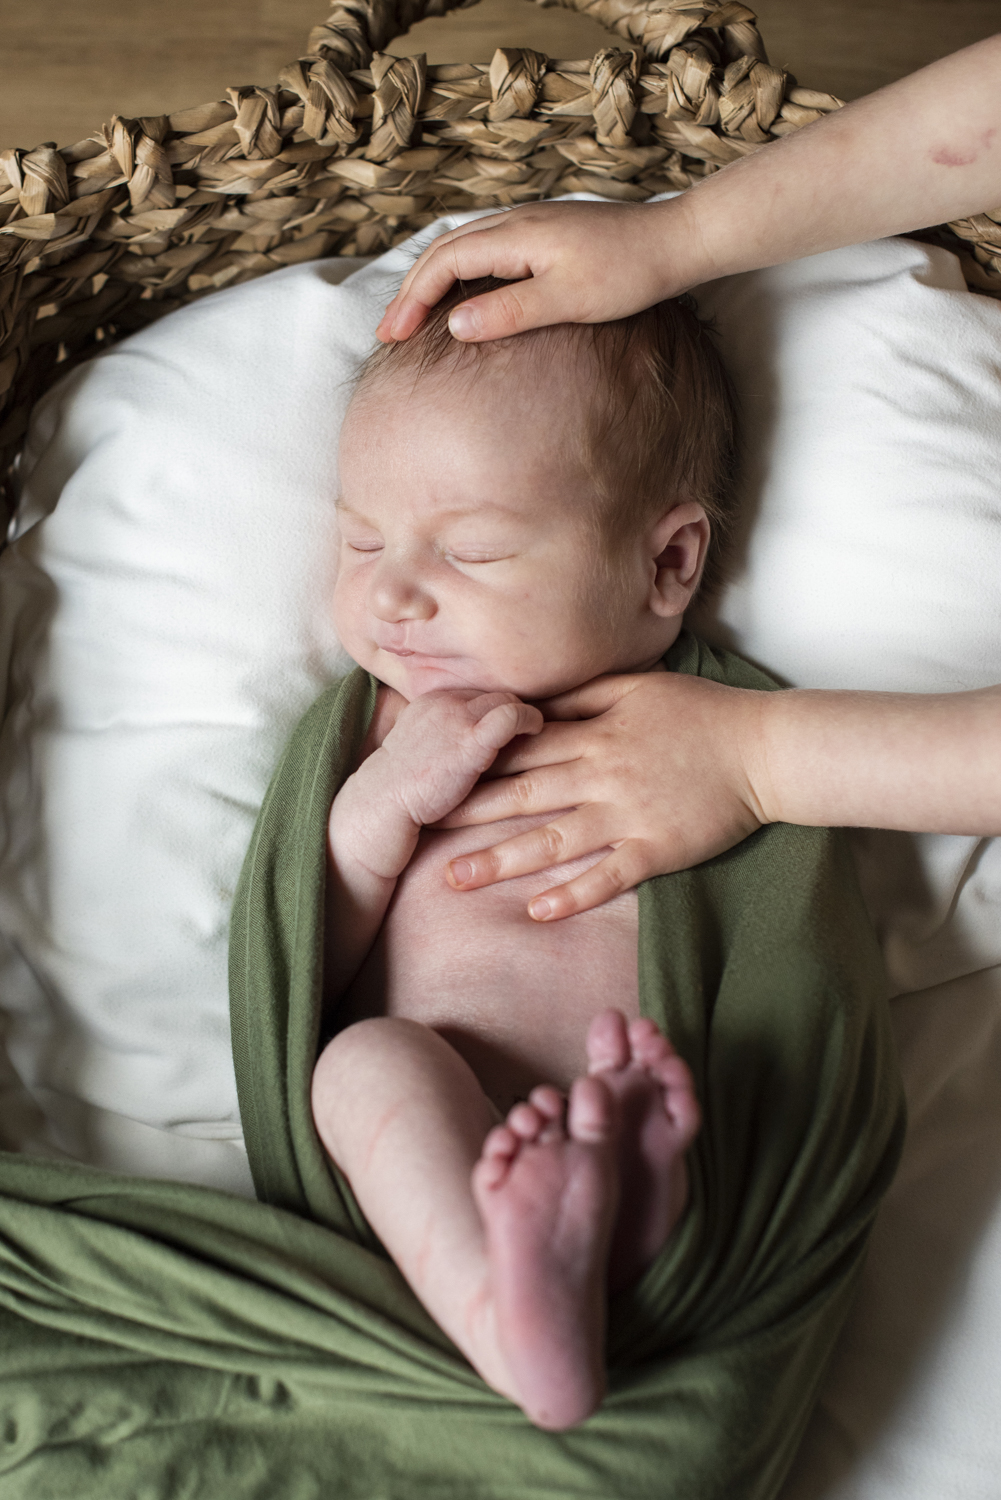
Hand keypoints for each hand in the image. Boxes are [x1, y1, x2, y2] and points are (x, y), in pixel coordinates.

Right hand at [340, 688, 542, 879]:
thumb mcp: (420, 744)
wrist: (383, 803)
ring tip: (537, 729)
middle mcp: (444, 699)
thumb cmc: (405, 785)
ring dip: (525, 712)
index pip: (478, 690)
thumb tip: (477, 735)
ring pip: (507, 697)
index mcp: (431, 698)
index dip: (497, 706)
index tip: (513, 722)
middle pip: (495, 691)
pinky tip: (536, 731)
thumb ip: (446, 730)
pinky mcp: (471, 739)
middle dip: (513, 707)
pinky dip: (530, 719)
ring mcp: (457, 717)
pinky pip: (512, 714)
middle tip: (530, 726)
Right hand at [375, 198, 700, 344]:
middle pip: (444, 251)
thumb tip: (454, 326)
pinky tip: (459, 298)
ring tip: (412, 318)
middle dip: (411, 292)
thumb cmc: (628, 274)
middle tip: (388, 333)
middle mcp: (516, 222)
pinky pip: (484, 250)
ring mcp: (529, 225)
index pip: (444, 263)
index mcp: (516, 235)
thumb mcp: (567, 301)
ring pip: (462, 247)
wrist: (674, 242)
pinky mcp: (543, 234)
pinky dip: (458, 274)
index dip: (414, 300)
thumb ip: (509, 312)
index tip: (394, 337)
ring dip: (431, 282)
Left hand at [436, 673, 767, 919]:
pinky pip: (607, 876)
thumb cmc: (703, 713)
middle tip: (419, 828)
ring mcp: (627, 815)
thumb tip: (533, 699)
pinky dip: (572, 894)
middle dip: (468, 812)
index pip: (522, 749)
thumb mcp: (639, 687)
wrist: (764, 749)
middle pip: (522, 795)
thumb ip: (584, 694)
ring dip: (501, 860)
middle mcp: (602, 774)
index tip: (434, 774)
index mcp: (595, 734)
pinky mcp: (656, 849)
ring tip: (456, 878)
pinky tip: (536, 911)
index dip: (475, 762)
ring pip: (552, 840)